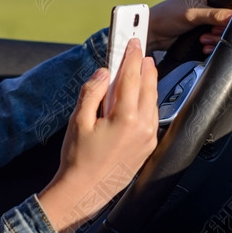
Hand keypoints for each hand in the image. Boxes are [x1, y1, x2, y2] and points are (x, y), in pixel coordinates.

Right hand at [37, 40, 158, 232]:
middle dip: (144, 65)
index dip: (131, 55)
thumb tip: (103, 73)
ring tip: (140, 68)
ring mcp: (148, 138)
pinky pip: (153, 116)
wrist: (84, 191)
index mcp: (125, 118)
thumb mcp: (78, 120)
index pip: (131, 77)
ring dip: (148, 82)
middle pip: (148, 86)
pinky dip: (148, 100)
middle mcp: (142, 127)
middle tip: (139, 50)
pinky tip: (140, 95)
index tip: (132, 41)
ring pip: (153, 101)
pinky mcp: (148, 147)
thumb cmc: (78, 159)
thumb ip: (92, 92)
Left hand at [146, 0, 231, 54]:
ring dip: (217, 38)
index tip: (225, 21)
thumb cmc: (168, 15)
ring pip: (228, 28)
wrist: (156, 32)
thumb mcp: (193, 14)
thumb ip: (215, 15)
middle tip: (211, 31)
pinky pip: (220, 36)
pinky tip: (204, 44)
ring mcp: (212, 12)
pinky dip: (214, 43)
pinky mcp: (209, 26)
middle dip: (223, 29)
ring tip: (203, 38)